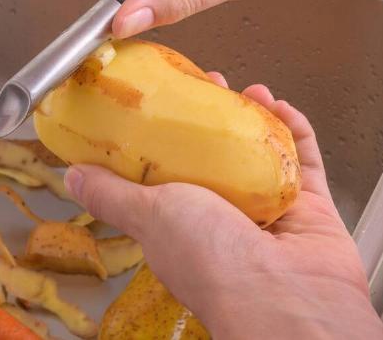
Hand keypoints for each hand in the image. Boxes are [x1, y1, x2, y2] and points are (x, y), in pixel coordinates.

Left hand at [64, 73, 382, 338]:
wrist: (288, 298)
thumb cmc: (213, 263)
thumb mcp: (147, 215)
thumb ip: (111, 194)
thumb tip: (72, 178)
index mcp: (180, 225)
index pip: (170, 171)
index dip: (168, 134)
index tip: (168, 100)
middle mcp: (224, 220)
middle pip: (219, 157)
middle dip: (215, 117)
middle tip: (214, 85)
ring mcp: (270, 214)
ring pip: (262, 156)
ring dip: (256, 119)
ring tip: (250, 90)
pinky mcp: (310, 210)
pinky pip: (304, 163)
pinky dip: (296, 133)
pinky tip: (283, 106)